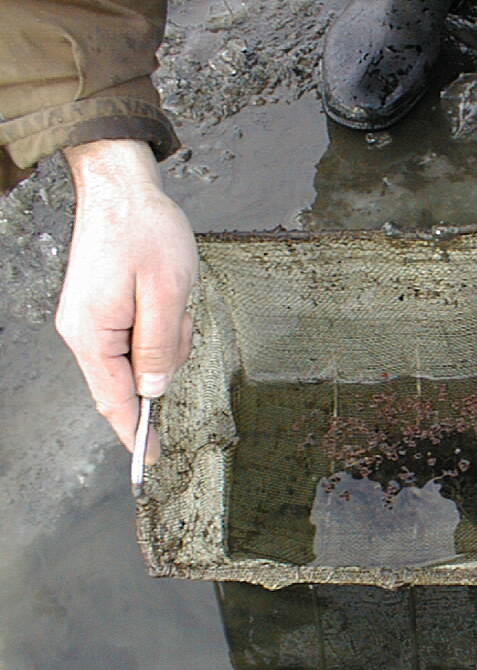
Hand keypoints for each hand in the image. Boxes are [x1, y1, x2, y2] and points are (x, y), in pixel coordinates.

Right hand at [57, 139, 196, 459]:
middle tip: (178, 317)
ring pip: (138, 356)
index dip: (136, 433)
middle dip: (165, 359)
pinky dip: (158, 323)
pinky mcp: (99, 308)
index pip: (116, 401)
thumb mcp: (167, 292)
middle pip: (130, 379)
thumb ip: (160, 345)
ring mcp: (88, 320)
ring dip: (165, 336)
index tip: (154, 460)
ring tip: (169, 294)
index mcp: (93, 334)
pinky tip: (163, 294)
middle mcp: (82, 332)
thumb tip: (155, 389)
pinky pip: (135, 335)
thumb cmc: (145, 232)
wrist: (119, 186)